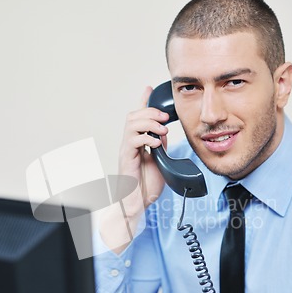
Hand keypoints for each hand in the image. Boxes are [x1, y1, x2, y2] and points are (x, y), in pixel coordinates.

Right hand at [119, 86, 168, 212]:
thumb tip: (163, 132)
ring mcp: (127, 150)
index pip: (139, 117)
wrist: (138, 203)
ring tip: (161, 130)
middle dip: (150, 111)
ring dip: (149, 122)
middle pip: (134, 115)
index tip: (149, 88)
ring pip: (131, 123)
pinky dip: (146, 137)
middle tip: (165, 118)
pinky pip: (133, 140)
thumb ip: (159, 146)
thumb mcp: (159, 162)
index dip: (144, 102)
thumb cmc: (146, 186)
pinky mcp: (126, 158)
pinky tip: (155, 143)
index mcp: (138, 143)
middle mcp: (130, 144)